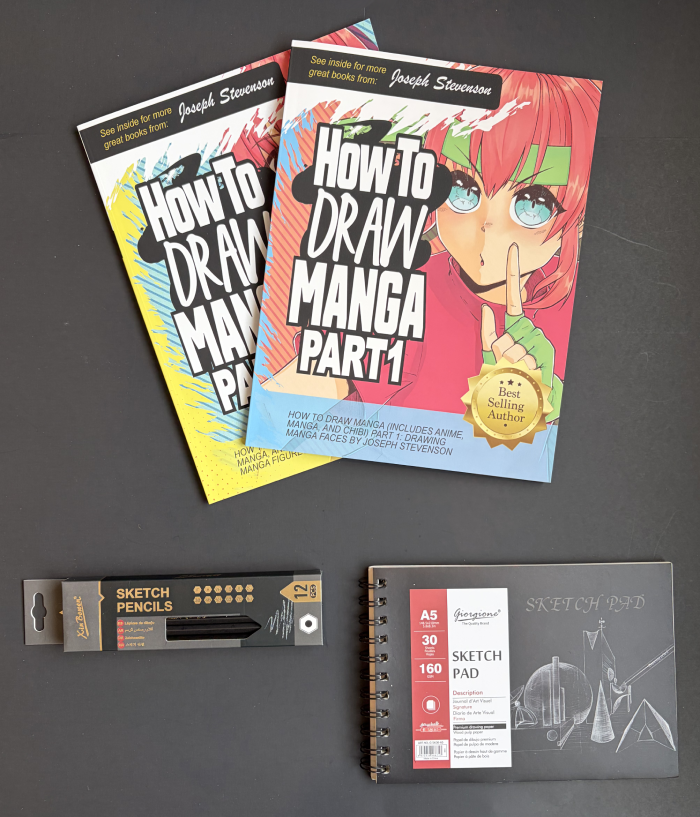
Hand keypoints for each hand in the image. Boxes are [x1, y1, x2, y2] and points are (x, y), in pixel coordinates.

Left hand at [480, 244, 562, 421]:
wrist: (536, 401)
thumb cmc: (512, 380)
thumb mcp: (493, 358)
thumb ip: (488, 334)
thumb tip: (487, 308)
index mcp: (516, 328)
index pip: (512, 298)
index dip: (512, 272)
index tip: (514, 248)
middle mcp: (529, 331)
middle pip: (502, 339)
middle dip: (499, 359)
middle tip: (509, 370)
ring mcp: (539, 342)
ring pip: (511, 350)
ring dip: (510, 367)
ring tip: (520, 374)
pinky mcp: (547, 353)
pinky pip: (524, 359)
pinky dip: (522, 369)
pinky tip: (528, 374)